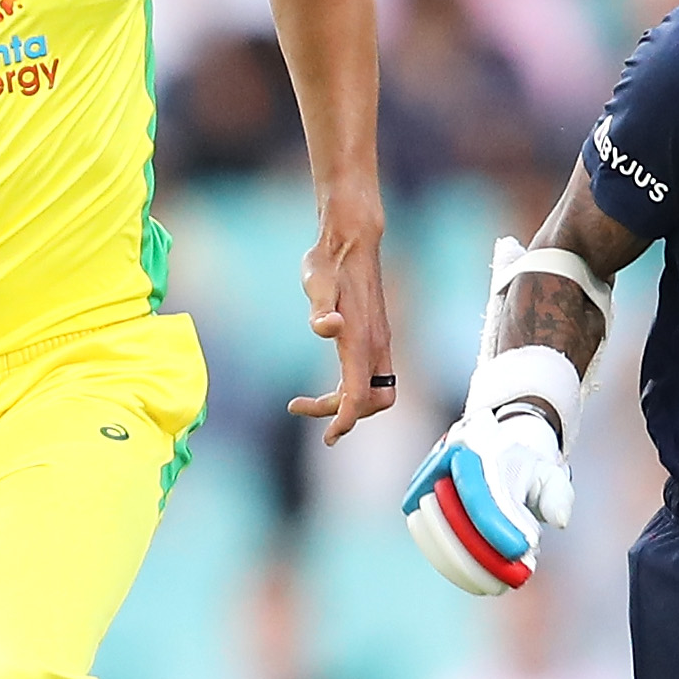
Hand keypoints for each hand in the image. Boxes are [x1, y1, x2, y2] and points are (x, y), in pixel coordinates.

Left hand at [290, 212, 395, 442]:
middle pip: (372, 401)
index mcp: (360, 339)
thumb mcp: (317, 281)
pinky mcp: (375, 338)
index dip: (345, 419)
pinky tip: (325, 384)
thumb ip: (321, 307)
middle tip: (299, 406)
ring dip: (346, 404)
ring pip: (374, 392)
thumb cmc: (329, 262)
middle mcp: (376, 345)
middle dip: (343, 414)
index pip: (359, 394)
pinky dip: (350, 390)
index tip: (329, 437)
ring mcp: (379, 342)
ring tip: (305, 403)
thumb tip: (327, 327)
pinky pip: (371, 378)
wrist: (352, 241)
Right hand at [401, 349, 577, 594]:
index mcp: (482, 448)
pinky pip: (425, 534)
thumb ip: (558, 495)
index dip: (498, 526)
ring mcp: (429, 476)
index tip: (522, 552)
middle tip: (515, 578)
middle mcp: (449, 460)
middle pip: (456, 516)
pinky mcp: (417, 495)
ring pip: (436, 529)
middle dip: (483, 554)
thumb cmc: (526, 467)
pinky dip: (447, 562)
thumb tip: (559, 520)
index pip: (484, 494)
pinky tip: (474, 581)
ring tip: (496, 585)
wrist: (494, 442)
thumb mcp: (551, 473)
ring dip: (464, 564)